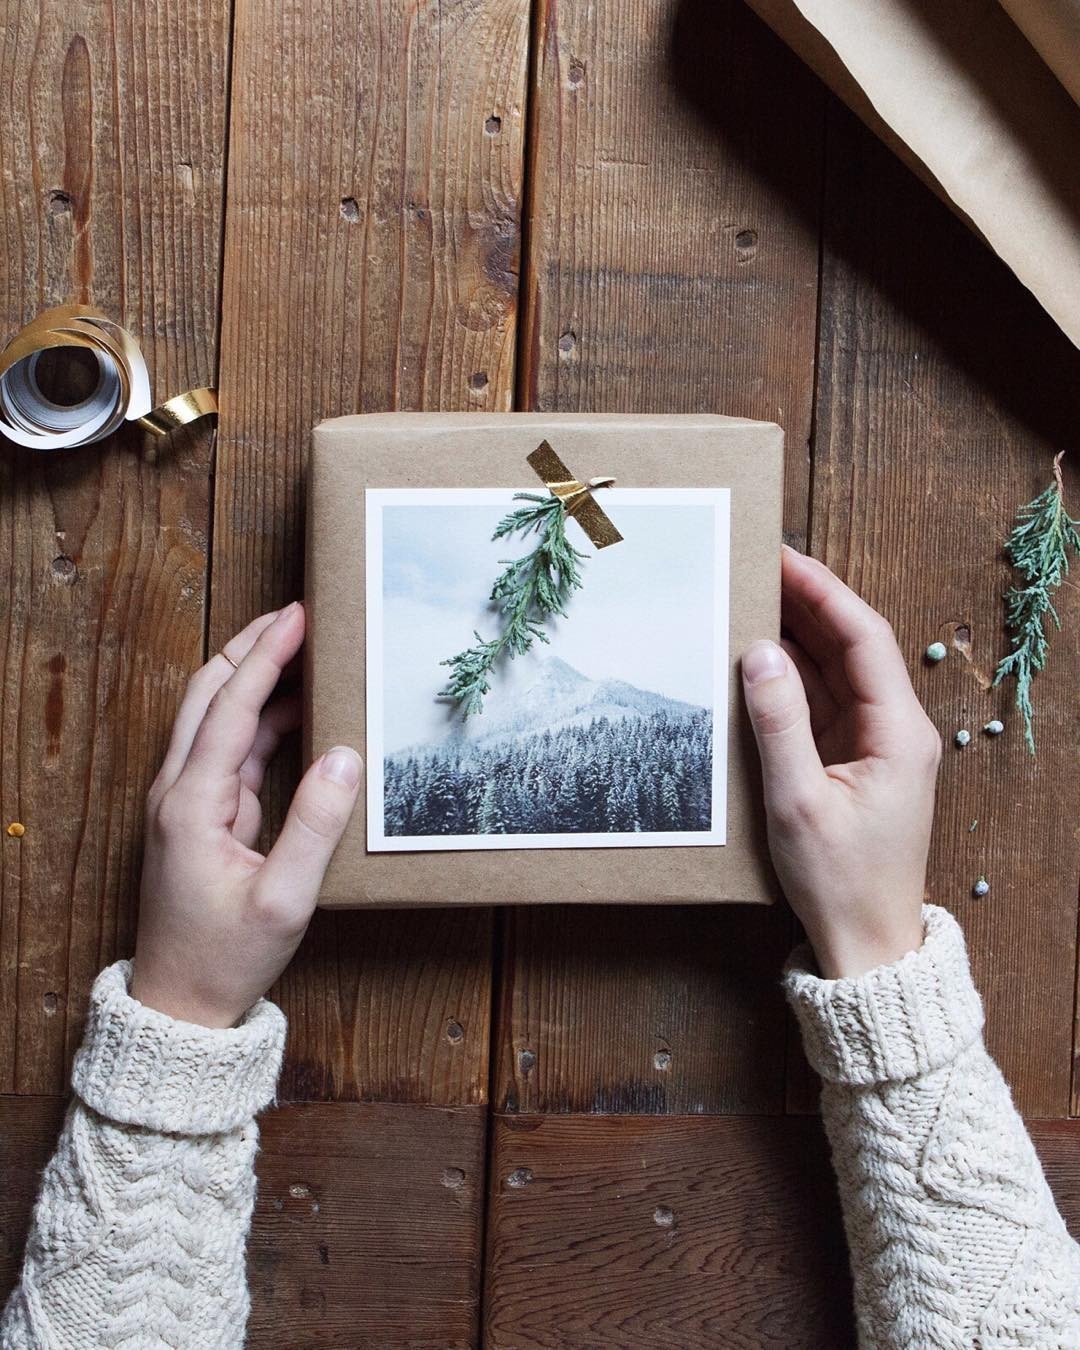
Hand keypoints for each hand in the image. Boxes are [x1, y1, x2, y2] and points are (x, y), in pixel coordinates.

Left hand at [131, 602, 361, 1026]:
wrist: (181, 1005)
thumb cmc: (227, 957)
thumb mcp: (285, 898)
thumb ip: (315, 824)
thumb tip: (346, 756)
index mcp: (191, 803)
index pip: (230, 707)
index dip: (266, 656)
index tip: (299, 616)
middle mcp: (178, 791)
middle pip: (208, 694)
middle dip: (250, 647)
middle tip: (297, 614)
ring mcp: (184, 802)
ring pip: (213, 717)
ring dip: (252, 677)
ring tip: (300, 648)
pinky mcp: (198, 816)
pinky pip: (227, 750)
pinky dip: (258, 719)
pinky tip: (295, 710)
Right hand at [741, 547, 940, 978]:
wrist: (867, 947)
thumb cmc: (841, 883)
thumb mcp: (798, 802)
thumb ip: (778, 723)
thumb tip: (758, 653)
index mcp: (899, 733)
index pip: (863, 638)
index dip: (822, 591)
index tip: (782, 557)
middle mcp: (896, 730)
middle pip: (853, 646)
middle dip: (808, 603)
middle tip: (758, 566)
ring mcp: (877, 745)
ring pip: (837, 671)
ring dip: (798, 636)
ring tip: (752, 599)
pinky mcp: (855, 763)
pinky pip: (824, 703)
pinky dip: (793, 677)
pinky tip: (760, 659)